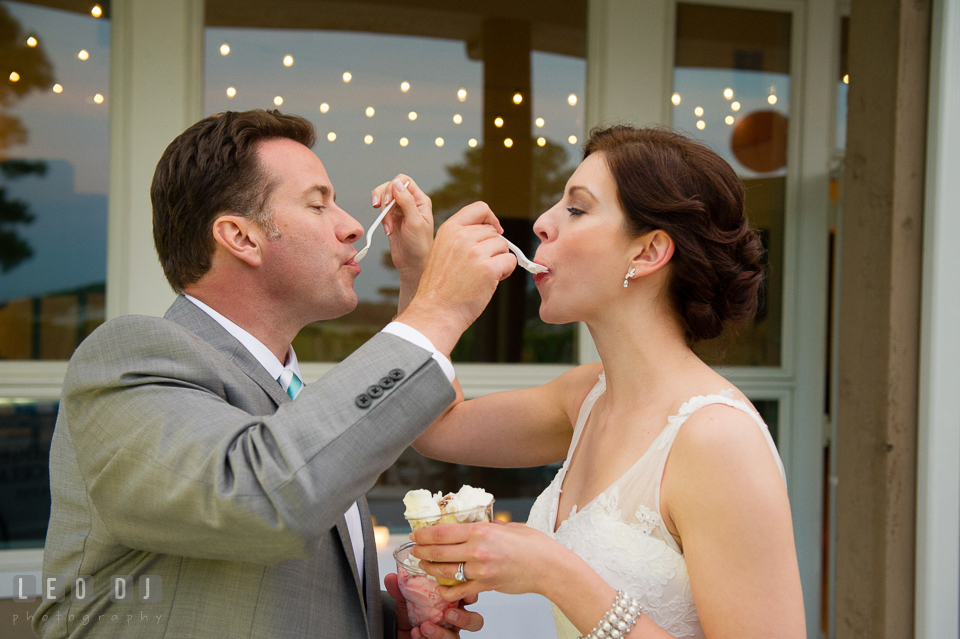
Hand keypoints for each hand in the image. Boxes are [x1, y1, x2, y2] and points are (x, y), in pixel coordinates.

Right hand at [370, 176, 433, 302]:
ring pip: (384, 197)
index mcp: (420, 200)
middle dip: (384, 198)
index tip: (388, 201)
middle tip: (381, 212)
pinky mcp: (392, 218)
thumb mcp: (415, 222)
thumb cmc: (419, 245)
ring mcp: (400, 209)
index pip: (404, 181)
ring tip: (387, 226)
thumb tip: (397, 183)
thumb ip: (407, 202)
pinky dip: (380, 219)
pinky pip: (381, 210)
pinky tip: (387, 231)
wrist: (413, 264)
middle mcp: (411, 202)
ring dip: (381, 210)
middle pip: (391, 186)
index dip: (393, 186)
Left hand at [385, 572, 483, 638]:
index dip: (471, 595)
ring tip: (426, 626)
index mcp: (452, 602)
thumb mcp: (405, 598)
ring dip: (442, 633)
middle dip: (465, 618)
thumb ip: (401, 588)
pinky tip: (416, 633)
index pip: (469, 597)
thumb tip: (391, 577)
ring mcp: (448, 633)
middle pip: (474, 621)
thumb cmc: (412, 612)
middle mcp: (454, 619)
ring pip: (455, 638)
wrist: (398, 632)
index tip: (466, 594)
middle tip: (448, 613)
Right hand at [396, 202, 516, 354]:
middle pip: (494, 232)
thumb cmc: (441, 287)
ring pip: (504, 246)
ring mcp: (475, 252)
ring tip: (483, 276)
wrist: (436, 312)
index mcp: (449, 229)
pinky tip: (490, 282)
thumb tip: (492, 231)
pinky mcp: (488, 268)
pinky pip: (510, 261)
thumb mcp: (442, 250)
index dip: (491, 219)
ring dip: (499, 261)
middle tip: (481, 267)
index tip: (494, 231)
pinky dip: (505, 272)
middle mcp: (462, 236)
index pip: (480, 208)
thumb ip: (462, 237)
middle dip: (493, 249)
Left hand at [410, 521, 559, 601]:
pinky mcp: (487, 585)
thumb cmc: (533, 544)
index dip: (424, 534)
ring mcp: (482, 569)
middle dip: (421, 551)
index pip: (442, 531)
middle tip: (414, 551)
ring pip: (446, 571)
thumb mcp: (507, 526)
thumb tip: (471, 525)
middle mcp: (478, 549)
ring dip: (431, 569)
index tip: (415, 535)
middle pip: (439, 551)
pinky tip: (441, 588)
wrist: (550, 566)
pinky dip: (448, 591)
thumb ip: (487, 526)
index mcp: (482, 530)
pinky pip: (461, 590)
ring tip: (424, 566)